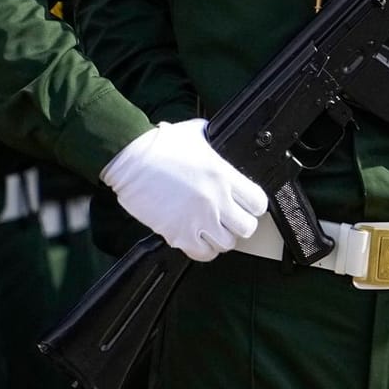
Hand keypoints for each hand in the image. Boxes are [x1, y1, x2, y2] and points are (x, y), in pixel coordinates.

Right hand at [100, 119, 266, 261]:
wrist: (130, 158)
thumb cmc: (159, 144)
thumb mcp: (198, 134)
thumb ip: (215, 144)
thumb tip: (220, 142)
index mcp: (224, 175)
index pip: (258, 203)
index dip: (254, 205)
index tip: (246, 204)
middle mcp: (216, 200)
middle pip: (247, 228)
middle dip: (240, 224)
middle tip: (230, 219)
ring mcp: (198, 219)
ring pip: (227, 244)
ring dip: (220, 237)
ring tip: (211, 228)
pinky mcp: (179, 234)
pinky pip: (203, 254)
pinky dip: (202, 249)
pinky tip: (196, 237)